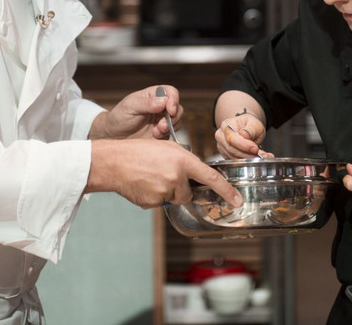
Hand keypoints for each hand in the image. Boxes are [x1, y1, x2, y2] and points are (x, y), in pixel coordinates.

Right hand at [87, 139, 243, 209]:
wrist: (113, 162)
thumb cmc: (139, 151)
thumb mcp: (166, 148)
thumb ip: (184, 161)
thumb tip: (193, 176)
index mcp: (182, 160)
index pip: (211, 178)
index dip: (226, 191)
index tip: (237, 200)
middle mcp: (176, 177)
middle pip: (188, 192)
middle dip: (180, 187)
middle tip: (163, 174)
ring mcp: (164, 192)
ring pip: (174, 198)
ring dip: (166, 192)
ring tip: (150, 177)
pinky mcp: (153, 203)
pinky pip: (160, 204)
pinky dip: (154, 197)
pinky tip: (143, 185)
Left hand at [90, 85, 182, 140]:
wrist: (113, 136)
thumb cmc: (119, 117)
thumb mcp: (130, 107)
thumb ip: (146, 103)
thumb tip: (163, 101)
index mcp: (153, 96)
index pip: (170, 92)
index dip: (173, 100)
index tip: (170, 110)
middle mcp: (160, 107)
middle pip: (177, 107)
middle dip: (173, 117)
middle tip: (161, 126)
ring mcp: (162, 120)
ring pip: (177, 121)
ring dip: (169, 127)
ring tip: (155, 132)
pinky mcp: (162, 133)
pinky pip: (172, 133)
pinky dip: (167, 135)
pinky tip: (155, 137)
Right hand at [214, 112, 272, 158]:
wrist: (246, 129)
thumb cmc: (249, 125)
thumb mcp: (254, 124)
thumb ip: (250, 129)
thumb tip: (244, 135)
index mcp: (226, 124)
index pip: (232, 138)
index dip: (244, 145)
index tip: (255, 149)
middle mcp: (220, 135)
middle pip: (231, 149)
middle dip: (246, 154)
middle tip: (258, 155)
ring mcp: (221, 145)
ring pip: (232, 156)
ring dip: (246, 158)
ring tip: (257, 156)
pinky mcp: (224, 153)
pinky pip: (232, 160)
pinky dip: (243, 161)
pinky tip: (252, 158)